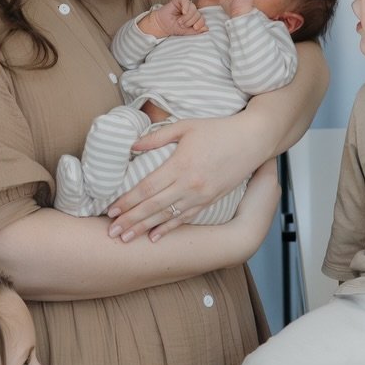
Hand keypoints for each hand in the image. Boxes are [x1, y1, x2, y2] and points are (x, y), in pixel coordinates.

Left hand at [109, 113, 270, 240]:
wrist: (253, 140)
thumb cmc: (219, 129)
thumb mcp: (186, 126)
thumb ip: (157, 137)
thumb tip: (132, 146)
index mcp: (181, 165)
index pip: (147, 188)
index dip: (127, 201)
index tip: (111, 210)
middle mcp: (190, 184)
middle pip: (153, 207)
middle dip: (130, 220)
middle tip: (111, 232)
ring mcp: (201, 195)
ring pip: (167, 217)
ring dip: (145, 228)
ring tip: (126, 238)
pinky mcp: (210, 201)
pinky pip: (186, 219)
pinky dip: (169, 229)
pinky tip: (155, 236)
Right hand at [139, 0, 205, 38]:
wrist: (162, 25)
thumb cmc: (173, 28)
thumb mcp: (186, 32)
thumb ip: (196, 31)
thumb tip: (207, 28)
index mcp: (194, 18)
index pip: (202, 19)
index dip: (200, 23)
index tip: (194, 28)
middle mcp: (192, 11)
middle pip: (198, 14)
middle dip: (191, 21)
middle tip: (182, 25)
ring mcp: (186, 5)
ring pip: (193, 8)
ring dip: (187, 17)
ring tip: (179, 21)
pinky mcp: (180, 0)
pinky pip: (187, 1)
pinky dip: (186, 7)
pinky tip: (183, 12)